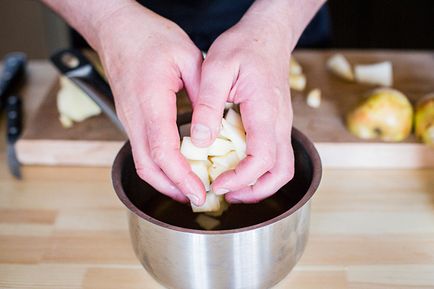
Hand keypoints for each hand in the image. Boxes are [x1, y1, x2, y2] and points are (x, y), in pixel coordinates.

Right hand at [95, 3, 205, 204]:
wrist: (117, 29)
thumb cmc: (148, 36)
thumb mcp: (187, 57)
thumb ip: (202, 92)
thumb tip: (213, 123)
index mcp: (151, 102)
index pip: (163, 152)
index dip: (181, 177)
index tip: (199, 192)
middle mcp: (135, 116)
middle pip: (147, 167)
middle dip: (173, 188)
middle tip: (198, 198)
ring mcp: (129, 119)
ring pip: (143, 162)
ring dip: (165, 181)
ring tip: (190, 189)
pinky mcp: (131, 118)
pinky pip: (142, 150)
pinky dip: (160, 166)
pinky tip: (177, 168)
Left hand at [190, 14, 294, 202]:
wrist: (267, 35)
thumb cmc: (243, 47)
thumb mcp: (216, 68)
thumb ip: (208, 105)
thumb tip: (201, 141)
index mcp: (265, 111)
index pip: (262, 158)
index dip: (241, 178)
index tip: (218, 184)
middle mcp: (279, 122)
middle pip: (281, 172)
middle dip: (254, 191)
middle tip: (226, 194)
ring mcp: (281, 124)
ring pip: (282, 167)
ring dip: (260, 184)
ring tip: (232, 188)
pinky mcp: (276, 123)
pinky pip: (276, 156)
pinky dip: (260, 171)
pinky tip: (237, 167)